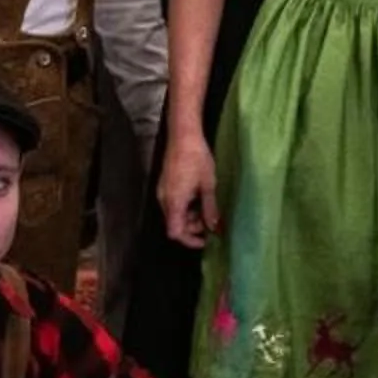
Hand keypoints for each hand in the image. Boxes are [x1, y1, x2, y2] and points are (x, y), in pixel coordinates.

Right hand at [157, 131, 217, 248]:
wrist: (183, 136)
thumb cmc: (197, 158)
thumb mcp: (208, 185)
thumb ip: (210, 209)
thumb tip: (214, 227)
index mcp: (173, 202)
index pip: (175, 232)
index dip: (189, 240)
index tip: (204, 242)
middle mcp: (164, 199)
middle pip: (175, 224)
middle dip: (193, 227)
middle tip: (212, 222)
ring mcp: (163, 191)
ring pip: (175, 214)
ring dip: (191, 217)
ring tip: (209, 209)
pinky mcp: (165, 185)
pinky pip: (174, 203)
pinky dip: (187, 207)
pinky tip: (200, 198)